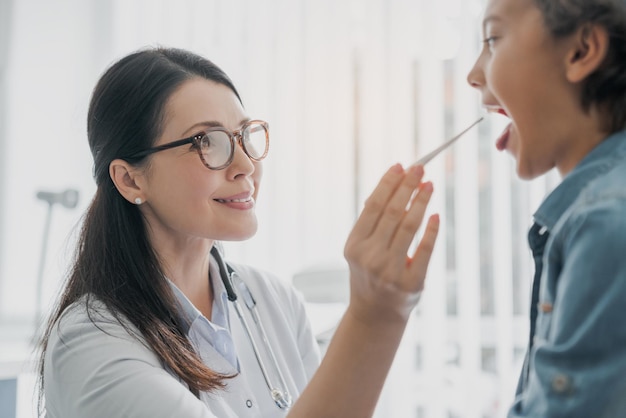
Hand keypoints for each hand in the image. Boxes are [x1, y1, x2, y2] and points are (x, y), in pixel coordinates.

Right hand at [344, 163, 439, 323]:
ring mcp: (390, 271)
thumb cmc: (369, 273)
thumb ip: (372, 222)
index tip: (401, 166)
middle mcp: (369, 257)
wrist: (375, 314)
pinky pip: (425, 249)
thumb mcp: (361, 249)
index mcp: (354, 245)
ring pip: (409, 227)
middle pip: (392, 212)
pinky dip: (431, 230)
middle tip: (420, 168)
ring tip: (430, 185)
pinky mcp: (411, 282)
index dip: (387, 183)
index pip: (373, 206)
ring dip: (421, 202)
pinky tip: (435, 214)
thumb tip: (394, 186)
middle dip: (407, 186)